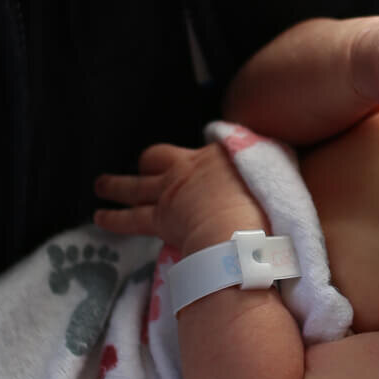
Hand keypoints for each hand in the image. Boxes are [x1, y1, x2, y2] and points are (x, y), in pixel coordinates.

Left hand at [94, 141, 266, 256]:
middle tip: (142, 166)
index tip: (198, 161)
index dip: (201, 156)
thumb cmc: (262, 206)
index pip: (205, 149)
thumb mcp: (276, 173)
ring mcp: (169, 193)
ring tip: (100, 185)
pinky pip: (129, 217)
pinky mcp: (159, 218)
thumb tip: (279, 159)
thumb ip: (275, 163)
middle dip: (150, 163)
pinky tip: (99, 217)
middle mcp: (188, 169)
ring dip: (116, 184)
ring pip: (136, 185)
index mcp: (217, 157)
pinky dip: (112, 217)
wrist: (237, 229)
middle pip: (159, 158)